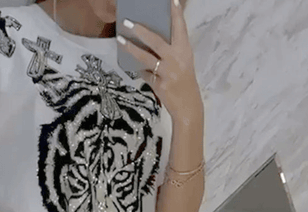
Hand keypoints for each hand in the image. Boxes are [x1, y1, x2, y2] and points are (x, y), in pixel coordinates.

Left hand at [118, 0, 203, 123]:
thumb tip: (151, 38)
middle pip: (156, 41)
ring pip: (145, 57)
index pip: (180, 28)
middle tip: (128, 22)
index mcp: (185, 50)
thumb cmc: (184, 82)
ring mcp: (167, 73)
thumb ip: (171, 50)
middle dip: (141, 31)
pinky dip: (139, 70)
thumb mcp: (183, 62)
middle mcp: (176, 59)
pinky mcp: (159, 85)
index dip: (176, 13)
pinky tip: (134, 67)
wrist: (187, 106)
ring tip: (120, 40)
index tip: (171, 0)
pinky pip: (144, 74)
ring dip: (131, 48)